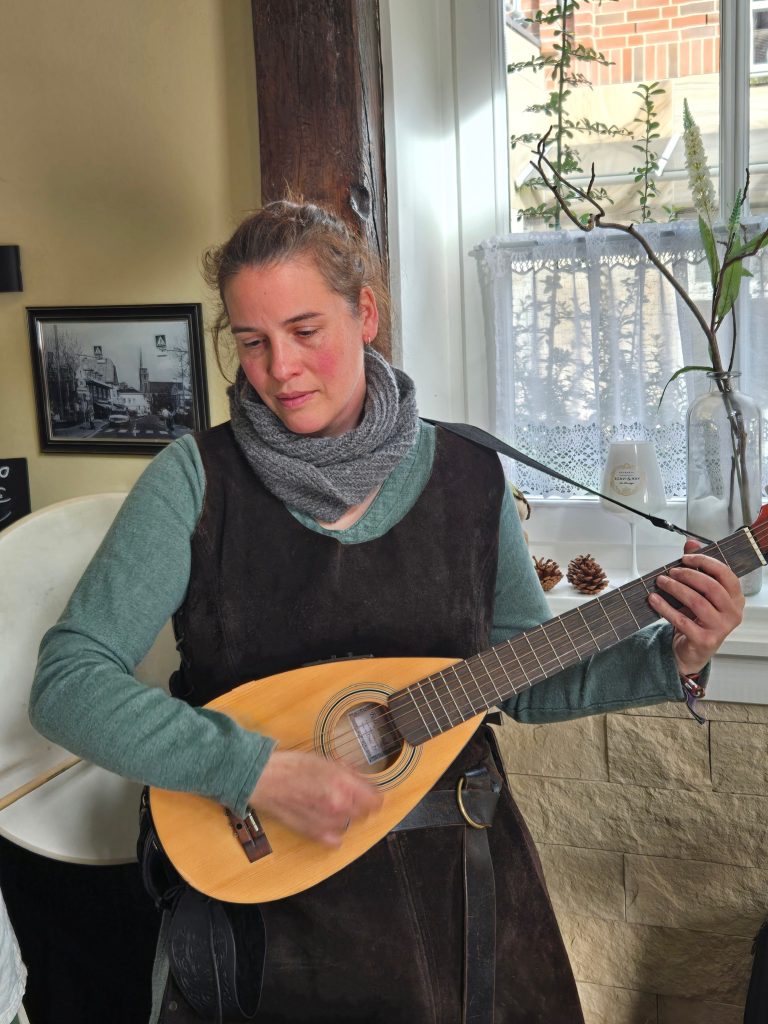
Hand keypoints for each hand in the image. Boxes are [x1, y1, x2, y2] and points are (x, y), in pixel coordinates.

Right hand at [249, 749, 382, 846]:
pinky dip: (334, 833)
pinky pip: (335, 840)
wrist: (264, 779)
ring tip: (331, 804)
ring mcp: (326, 822)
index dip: (375, 796)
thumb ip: (348, 773)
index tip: (372, 794)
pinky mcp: (313, 833)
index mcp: (342, 783)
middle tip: (348, 795)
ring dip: (345, 816)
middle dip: (360, 804)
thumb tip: (363, 781)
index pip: (375, 800)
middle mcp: (337, 805)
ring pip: (349, 825)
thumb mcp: (325, 760)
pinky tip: (328, 821)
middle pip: (364, 813)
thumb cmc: (291, 766)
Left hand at [649, 539, 744, 676]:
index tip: (685, 558)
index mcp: (735, 598)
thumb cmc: (698, 618)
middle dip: (688, 575)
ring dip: (676, 589)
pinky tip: (653, 599)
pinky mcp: (705, 640)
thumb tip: (691, 543)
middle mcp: (732, 613)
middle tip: (671, 571)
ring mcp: (721, 628)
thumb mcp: (699, 592)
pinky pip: (682, 620)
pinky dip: (665, 608)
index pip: (725, 574)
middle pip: (711, 587)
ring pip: (697, 603)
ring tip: (661, 582)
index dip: (705, 562)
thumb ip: (697, 567)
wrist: (692, 650)